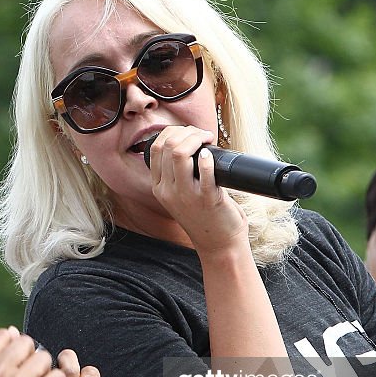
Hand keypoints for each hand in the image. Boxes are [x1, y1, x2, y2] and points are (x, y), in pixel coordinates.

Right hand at [148, 126, 250, 256]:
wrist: (218, 244)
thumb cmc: (203, 216)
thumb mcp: (179, 196)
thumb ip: (176, 175)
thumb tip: (188, 143)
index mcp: (159, 187)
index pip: (156, 148)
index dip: (173, 133)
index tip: (188, 133)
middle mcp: (168, 191)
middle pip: (168, 146)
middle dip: (186, 132)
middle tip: (202, 135)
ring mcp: (187, 196)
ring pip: (181, 153)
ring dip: (196, 138)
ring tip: (207, 140)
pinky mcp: (207, 199)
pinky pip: (204, 171)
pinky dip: (207, 158)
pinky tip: (211, 154)